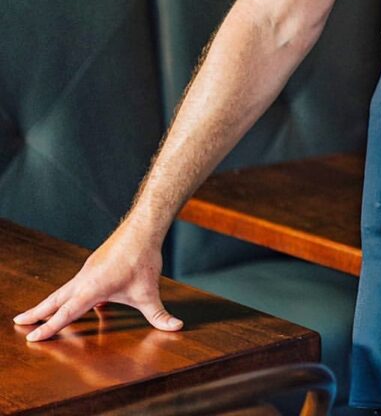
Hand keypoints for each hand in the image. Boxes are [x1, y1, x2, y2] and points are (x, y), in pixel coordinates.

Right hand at [12, 220, 182, 341]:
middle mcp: (85, 279)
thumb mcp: (150, 293)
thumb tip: (176, 328)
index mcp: (92, 289)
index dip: (49, 327)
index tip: (32, 338)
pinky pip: (77, 283)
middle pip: (55, 299)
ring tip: (35, 313)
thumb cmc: (144, 260)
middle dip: (37, 313)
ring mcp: (88, 270)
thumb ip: (160, 315)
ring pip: (64, 290)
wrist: (143, 228)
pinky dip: (67, 293)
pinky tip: (75, 301)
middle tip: (18, 322)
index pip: (66, 313)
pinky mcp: (94, 264)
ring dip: (50, 302)